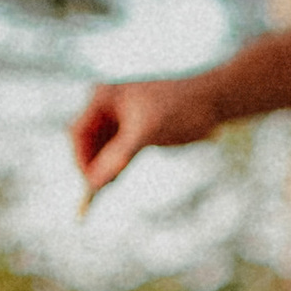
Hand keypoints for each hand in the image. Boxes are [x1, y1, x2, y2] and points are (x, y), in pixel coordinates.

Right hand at [72, 70, 226, 203]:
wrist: (211, 102)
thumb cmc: (181, 110)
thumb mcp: (148, 133)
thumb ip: (119, 156)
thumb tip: (94, 183)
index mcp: (104, 97)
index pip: (78, 132)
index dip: (80, 160)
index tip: (89, 185)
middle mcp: (107, 105)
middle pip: (85, 141)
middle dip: (90, 165)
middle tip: (97, 192)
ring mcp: (119, 117)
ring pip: (100, 148)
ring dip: (102, 167)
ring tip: (106, 187)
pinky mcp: (132, 129)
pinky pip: (115, 151)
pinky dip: (114, 165)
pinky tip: (115, 179)